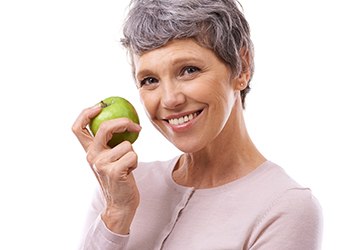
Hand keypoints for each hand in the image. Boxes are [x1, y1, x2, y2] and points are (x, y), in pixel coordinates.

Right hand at [72, 105, 141, 233]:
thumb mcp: (109, 159)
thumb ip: (109, 143)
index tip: (101, 105)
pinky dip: (136, 162)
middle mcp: (92, 156)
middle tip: (135, 127)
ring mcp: (101, 164)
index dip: (86, 113)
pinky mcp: (114, 171)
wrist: (120, 204)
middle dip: (123, 122)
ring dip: (133, 153)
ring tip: (128, 166)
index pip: (78, 128)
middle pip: (104, 127)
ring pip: (126, 144)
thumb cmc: (119, 179)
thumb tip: (123, 121)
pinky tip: (130, 172)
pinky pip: (133, 155)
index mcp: (89, 151)